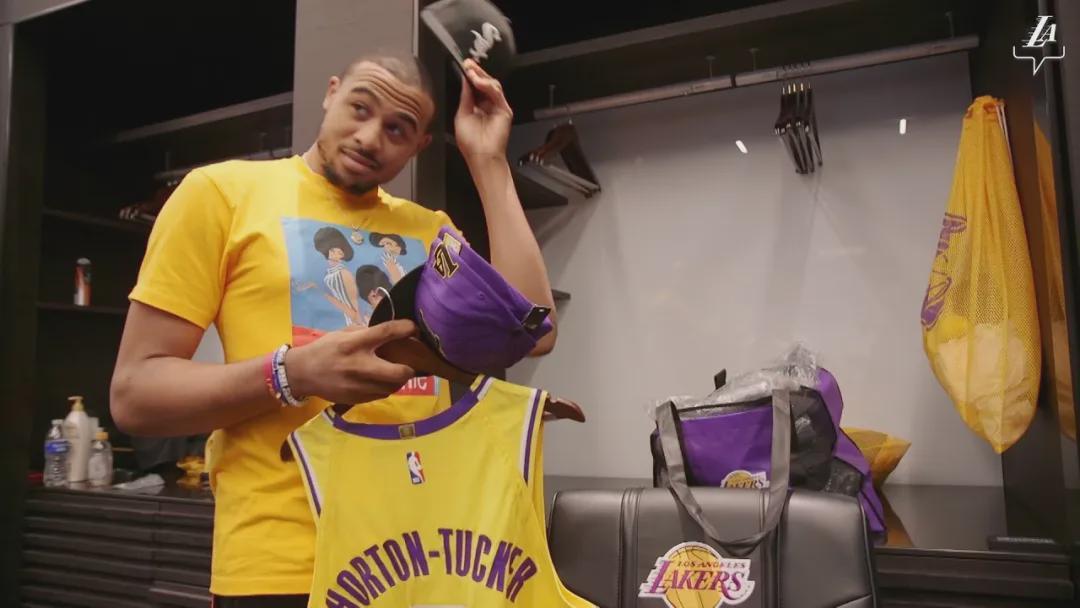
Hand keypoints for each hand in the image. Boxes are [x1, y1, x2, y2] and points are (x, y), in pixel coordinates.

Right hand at [285, 320, 417, 403]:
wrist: (302, 374)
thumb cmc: (325, 349)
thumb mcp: (342, 334)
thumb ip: (366, 333)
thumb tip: (390, 332)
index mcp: (355, 343)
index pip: (386, 332)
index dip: (405, 329)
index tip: (414, 329)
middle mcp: (359, 365)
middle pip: (399, 372)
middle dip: (409, 368)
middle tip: (409, 364)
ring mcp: (359, 386)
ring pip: (393, 387)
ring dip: (398, 379)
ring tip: (394, 372)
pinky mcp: (357, 399)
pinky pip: (381, 394)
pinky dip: (385, 387)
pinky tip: (380, 381)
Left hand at [454, 59, 512, 163]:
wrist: (480, 156)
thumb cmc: (470, 142)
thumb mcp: (462, 114)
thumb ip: (465, 97)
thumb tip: (465, 81)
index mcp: (478, 107)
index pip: (476, 87)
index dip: (471, 76)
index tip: (464, 66)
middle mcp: (488, 106)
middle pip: (485, 83)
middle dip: (477, 72)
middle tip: (468, 64)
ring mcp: (497, 107)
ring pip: (492, 85)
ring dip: (481, 77)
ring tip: (471, 73)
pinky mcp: (505, 110)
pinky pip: (497, 93)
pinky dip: (487, 85)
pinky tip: (478, 82)